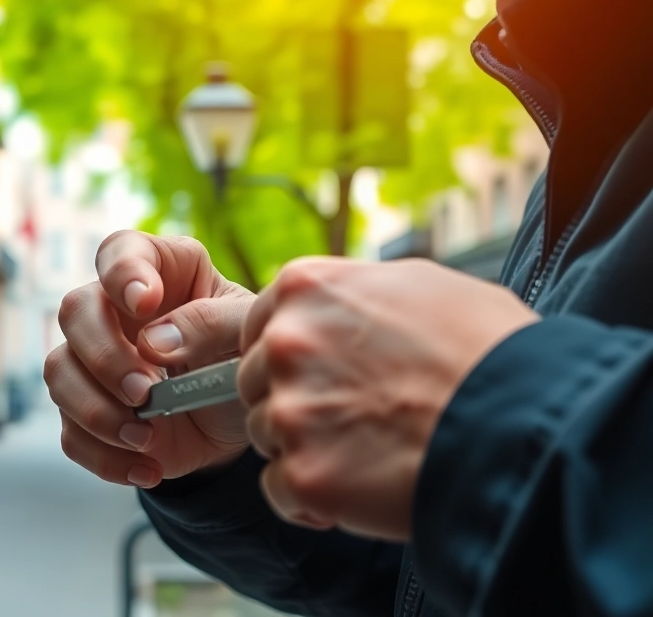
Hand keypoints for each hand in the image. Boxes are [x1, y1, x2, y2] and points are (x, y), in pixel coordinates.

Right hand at [45, 231, 255, 488]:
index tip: (144, 304)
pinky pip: (72, 433)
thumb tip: (153, 342)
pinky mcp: (88, 412)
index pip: (120, 251)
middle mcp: (114, 309)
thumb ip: (213, 323)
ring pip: (58, 372)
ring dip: (96, 410)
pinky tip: (150, 466)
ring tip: (147, 437)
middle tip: (144, 392)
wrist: (239, 422)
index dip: (122, 273)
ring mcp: (93, 361)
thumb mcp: (249, 334)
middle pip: (75, 310)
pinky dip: (106, 456)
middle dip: (104, 356)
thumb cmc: (245, 357)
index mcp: (159, 271)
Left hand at [237, 257, 538, 539]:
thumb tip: (341, 306)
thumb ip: (359, 295)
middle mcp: (287, 342)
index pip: (259, 324)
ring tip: (372, 450)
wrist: (531, 422)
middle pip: (254, 382)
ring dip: (305, 449)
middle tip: (354, 416)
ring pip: (266, 436)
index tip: (319, 374)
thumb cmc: (493, 352)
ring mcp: (291, 409)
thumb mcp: (424, 286)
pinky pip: (279, 491)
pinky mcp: (304, 475)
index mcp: (308, 287)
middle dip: (293, 401)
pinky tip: (362, 488)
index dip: (289, 356)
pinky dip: (312, 499)